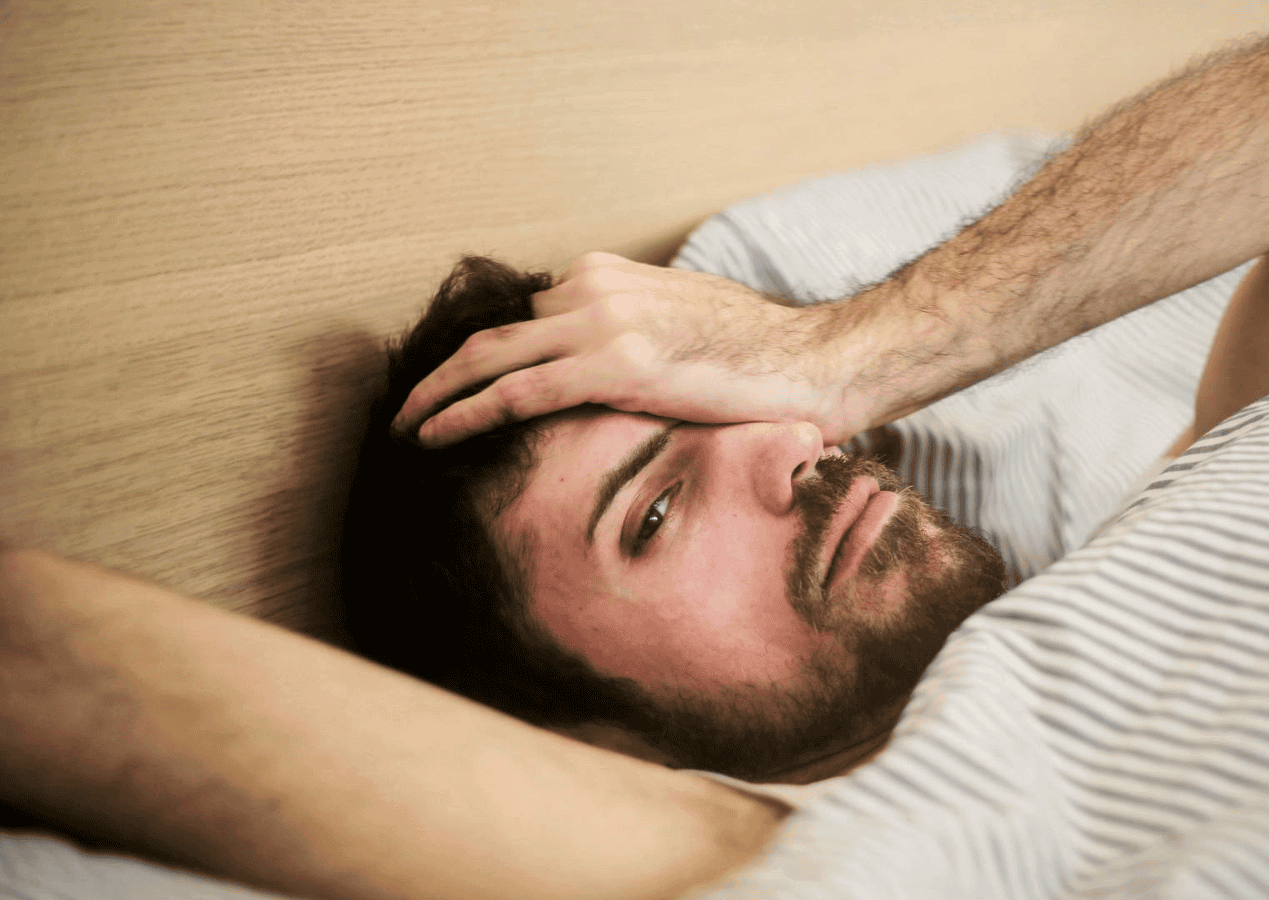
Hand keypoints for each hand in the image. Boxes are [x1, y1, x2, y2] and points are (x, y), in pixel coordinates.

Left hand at [393, 252, 861, 447]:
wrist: (817, 362)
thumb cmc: (761, 358)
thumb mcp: (681, 328)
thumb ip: (631, 336)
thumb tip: (603, 376)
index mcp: (609, 277)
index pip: (522, 315)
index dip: (478, 354)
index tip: (450, 386)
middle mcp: (596, 288)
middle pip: (492, 330)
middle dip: (440, 371)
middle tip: (406, 407)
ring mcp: (603, 322)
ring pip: (488, 357)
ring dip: (436, 394)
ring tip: (404, 428)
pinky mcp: (615, 366)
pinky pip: (516, 392)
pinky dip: (464, 414)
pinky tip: (432, 437)